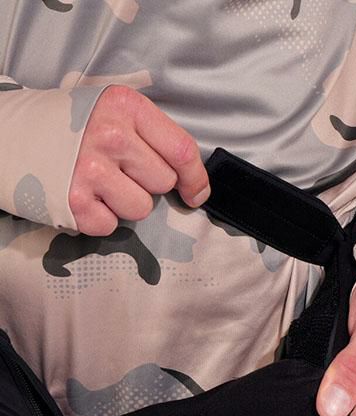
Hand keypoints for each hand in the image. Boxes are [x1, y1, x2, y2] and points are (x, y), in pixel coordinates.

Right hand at [69, 85, 209, 235]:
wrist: (8, 135)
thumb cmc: (71, 127)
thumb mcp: (113, 112)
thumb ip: (154, 138)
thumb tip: (195, 185)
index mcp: (126, 107)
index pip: (182, 151)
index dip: (196, 179)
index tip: (196, 194)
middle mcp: (110, 136)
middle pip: (163, 183)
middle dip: (147, 183)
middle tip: (117, 170)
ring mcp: (90, 170)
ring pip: (141, 208)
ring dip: (124, 203)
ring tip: (98, 183)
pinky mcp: (73, 202)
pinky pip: (111, 226)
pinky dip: (98, 218)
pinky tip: (81, 196)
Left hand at [316, 264, 355, 415]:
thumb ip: (355, 367)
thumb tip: (332, 408)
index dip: (329, 400)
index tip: (318, 375)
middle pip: (352, 415)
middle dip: (333, 388)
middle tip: (335, 351)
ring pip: (346, 404)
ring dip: (335, 379)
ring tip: (343, 347)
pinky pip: (349, 393)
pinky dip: (340, 375)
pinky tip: (344, 355)